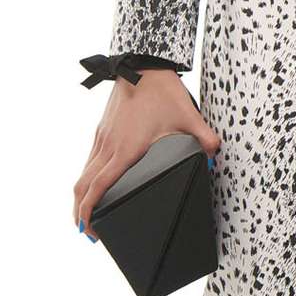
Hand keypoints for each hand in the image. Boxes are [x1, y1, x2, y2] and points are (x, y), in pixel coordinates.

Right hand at [73, 71, 221, 241]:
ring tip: (88, 215)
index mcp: (126, 150)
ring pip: (83, 173)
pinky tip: (95, 185)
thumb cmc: (162, 91)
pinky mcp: (102, 130)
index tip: (89, 229)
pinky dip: (87, 178)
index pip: (98, 187)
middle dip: (81, 212)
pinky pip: (89, 160)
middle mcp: (109, 146)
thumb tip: (215, 158)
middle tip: (88, 232)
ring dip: (82, 196)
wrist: (142, 63)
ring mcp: (102, 138)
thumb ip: (205, 140)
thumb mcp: (189, 117)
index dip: (89, 211)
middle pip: (83, 186)